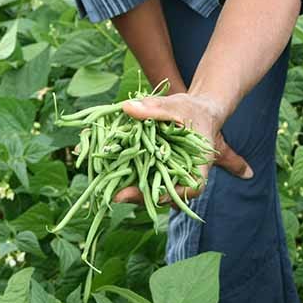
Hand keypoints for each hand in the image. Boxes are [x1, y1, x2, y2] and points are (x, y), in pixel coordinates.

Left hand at [113, 92, 253, 204]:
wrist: (193, 113)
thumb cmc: (192, 111)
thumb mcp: (177, 107)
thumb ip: (156, 108)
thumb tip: (128, 108)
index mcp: (196, 170)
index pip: (187, 190)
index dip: (167, 195)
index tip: (148, 194)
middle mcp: (180, 179)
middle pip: (162, 195)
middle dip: (139, 195)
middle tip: (118, 196)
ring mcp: (164, 177)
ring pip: (147, 188)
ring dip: (128, 187)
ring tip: (107, 184)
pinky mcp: (151, 170)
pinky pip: (139, 175)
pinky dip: (124, 172)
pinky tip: (105, 168)